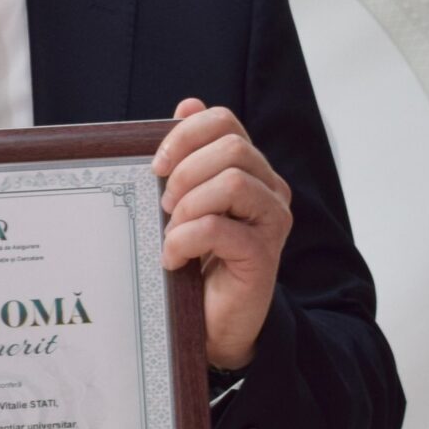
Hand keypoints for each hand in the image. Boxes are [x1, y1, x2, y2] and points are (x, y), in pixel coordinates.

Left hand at [154, 98, 292, 371]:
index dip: (185, 135)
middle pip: (231, 148)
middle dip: (185, 173)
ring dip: (188, 205)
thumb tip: (187, 104)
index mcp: (251, 170)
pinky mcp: (263, 256)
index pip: (225, 122)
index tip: (156, 166)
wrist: (213, 323)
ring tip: (172, 231)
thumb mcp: (185, 203)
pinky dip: (185, 240)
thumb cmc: (197, 261)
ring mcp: (272, 223)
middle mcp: (271, 190)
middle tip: (164, 206)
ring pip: (232, 181)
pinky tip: (174, 258)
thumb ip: (189, 157)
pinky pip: (219, 228)